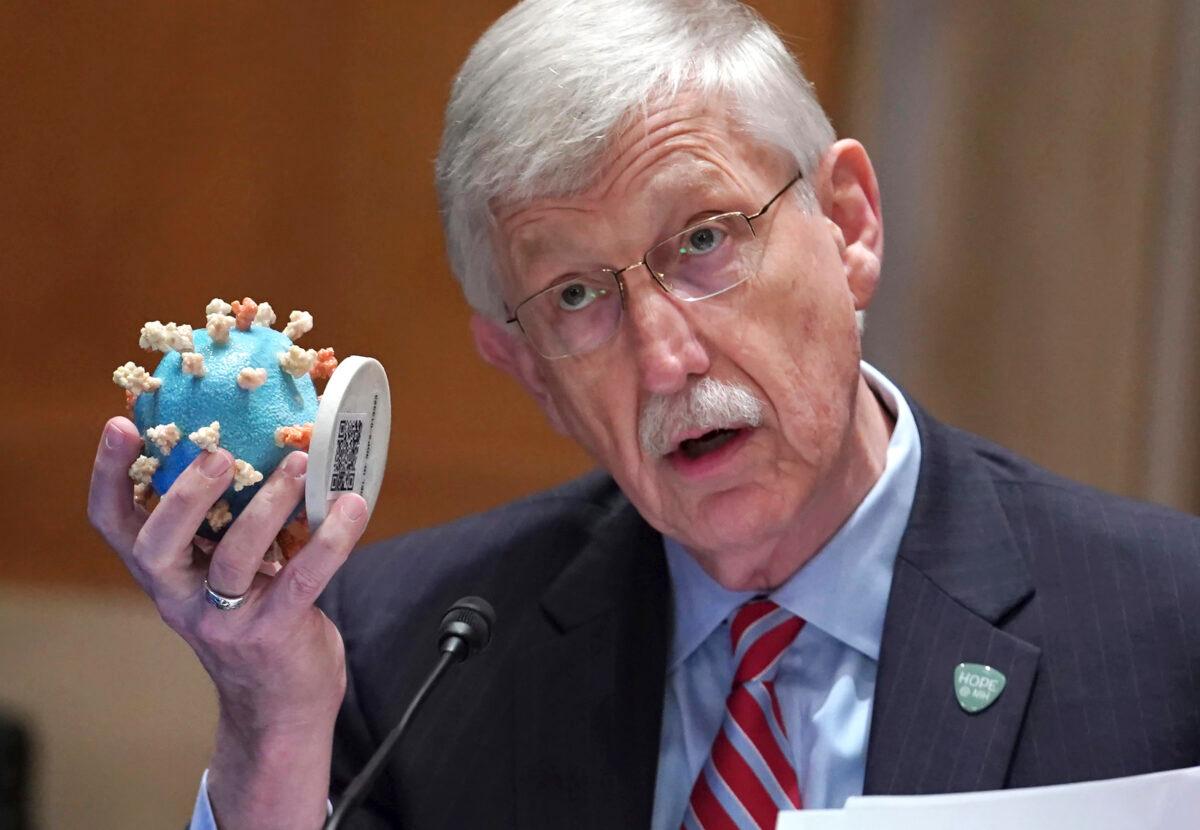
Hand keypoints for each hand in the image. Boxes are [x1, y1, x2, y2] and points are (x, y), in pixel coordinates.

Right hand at [88, 415, 367, 827]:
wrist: (282, 706)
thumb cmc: (256, 619)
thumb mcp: (225, 572)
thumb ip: (225, 523)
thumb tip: (257, 440)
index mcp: (164, 572)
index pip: (114, 524)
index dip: (108, 475)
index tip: (120, 424)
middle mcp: (181, 597)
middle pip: (156, 545)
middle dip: (184, 495)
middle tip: (218, 452)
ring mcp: (224, 620)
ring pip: (234, 558)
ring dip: (268, 505)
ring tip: (297, 464)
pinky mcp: (273, 634)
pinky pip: (302, 580)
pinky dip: (331, 540)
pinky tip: (351, 505)